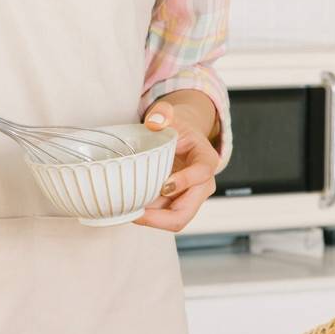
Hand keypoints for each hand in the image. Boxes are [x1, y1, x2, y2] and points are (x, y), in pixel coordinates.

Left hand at [134, 100, 217, 232]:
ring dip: (152, 220)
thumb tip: (154, 123)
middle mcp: (203, 184)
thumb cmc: (178, 128)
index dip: (184, 181)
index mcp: (206, 159)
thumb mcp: (172, 115)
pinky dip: (149, 217)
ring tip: (128, 212)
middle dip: (161, 217)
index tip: (164, 185)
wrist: (182, 138)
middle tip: (136, 213)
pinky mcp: (178, 203)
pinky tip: (131, 209)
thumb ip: (163, 113)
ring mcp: (190, 197)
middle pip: (187, 211)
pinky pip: (165, 217)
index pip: (201, 173)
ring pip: (175, 220)